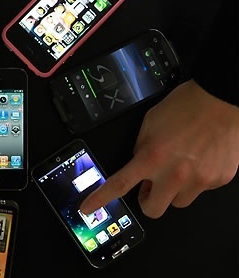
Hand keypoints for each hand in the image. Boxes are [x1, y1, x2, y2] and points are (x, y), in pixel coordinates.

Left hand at [80, 80, 238, 218]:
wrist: (221, 99)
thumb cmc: (186, 107)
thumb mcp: (149, 124)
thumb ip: (141, 149)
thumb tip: (139, 166)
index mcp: (151, 157)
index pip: (119, 185)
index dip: (100, 199)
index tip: (88, 207)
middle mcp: (174, 173)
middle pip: (152, 210)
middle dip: (148, 200)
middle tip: (150, 187)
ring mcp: (199, 180)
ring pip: (178, 203)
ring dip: (173, 191)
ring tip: (179, 168)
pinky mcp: (219, 180)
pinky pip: (201, 190)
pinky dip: (196, 180)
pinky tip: (198, 160)